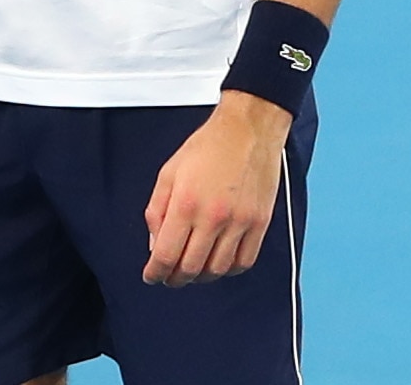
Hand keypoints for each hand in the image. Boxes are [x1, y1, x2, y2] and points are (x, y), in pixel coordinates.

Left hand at [142, 91, 291, 286]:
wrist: (247, 131)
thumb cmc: (206, 148)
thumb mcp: (168, 173)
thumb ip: (157, 210)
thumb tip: (155, 244)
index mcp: (186, 203)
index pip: (166, 254)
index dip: (155, 272)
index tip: (151, 276)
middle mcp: (214, 217)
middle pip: (191, 268)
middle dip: (176, 278)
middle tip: (169, 277)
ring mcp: (240, 222)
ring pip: (217, 269)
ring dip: (201, 277)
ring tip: (192, 270)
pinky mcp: (260, 224)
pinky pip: (244, 262)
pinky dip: (228, 270)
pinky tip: (218, 263)